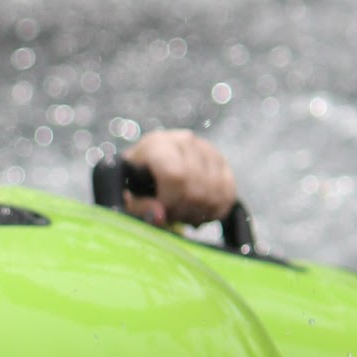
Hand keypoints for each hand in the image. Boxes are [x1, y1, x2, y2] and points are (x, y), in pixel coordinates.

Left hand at [122, 129, 236, 225]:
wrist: (147, 167)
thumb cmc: (133, 184)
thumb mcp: (127, 197)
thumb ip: (140, 207)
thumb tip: (160, 215)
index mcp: (157, 145)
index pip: (176, 175)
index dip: (171, 201)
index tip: (162, 211)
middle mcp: (184, 141)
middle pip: (197, 188)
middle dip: (184, 211)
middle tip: (172, 216)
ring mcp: (207, 149)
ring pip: (216, 192)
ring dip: (200, 212)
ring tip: (183, 213)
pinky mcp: (222, 161)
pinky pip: (229, 193)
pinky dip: (215, 210)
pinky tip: (198, 211)